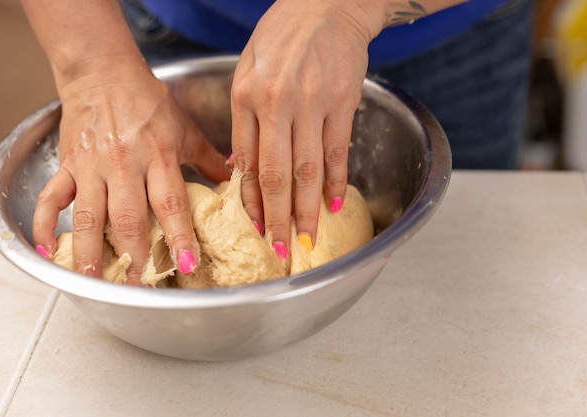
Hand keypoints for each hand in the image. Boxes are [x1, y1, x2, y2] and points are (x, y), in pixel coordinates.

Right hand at [33, 55, 229, 283]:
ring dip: (91, 252)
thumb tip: (236, 183)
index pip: (171, 203)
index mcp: (159, 156)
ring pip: (89, 216)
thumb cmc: (149, 102)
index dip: (179, 236)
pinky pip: (51, 197)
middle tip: (140, 285)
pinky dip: (45, 224)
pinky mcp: (67, 165)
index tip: (188, 264)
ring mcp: (92, 166)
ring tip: (96, 280)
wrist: (104, 73)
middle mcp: (125, 164)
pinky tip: (49, 251)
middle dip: (134, 255)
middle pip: (128, 217)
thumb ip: (209, 160)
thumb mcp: (186, 130)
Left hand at [230, 0, 378, 259]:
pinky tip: (334, 205)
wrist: (326, 4)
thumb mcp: (247, 70)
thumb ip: (244, 120)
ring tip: (306, 238)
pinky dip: (337, 181)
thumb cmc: (281, 35)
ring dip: (307, 209)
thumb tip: (243, 167)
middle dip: (277, 218)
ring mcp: (313, 105)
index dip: (251, 201)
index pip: (248, 162)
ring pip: (309, 170)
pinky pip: (338, 151)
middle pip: (278, 175)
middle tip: (278, 250)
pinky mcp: (343, 104)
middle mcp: (278, 104)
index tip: (253, 228)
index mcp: (247, 97)